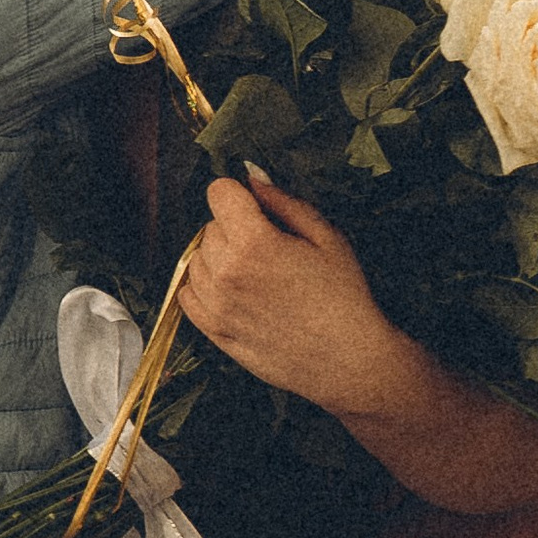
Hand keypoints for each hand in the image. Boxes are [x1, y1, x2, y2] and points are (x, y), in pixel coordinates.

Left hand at [179, 172, 408, 411]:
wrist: (349, 360)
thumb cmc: (345, 297)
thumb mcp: (326, 237)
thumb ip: (283, 202)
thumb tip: (251, 178)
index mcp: (254, 242)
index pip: (218, 193)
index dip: (238, 195)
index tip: (255, 207)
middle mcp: (226, 272)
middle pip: (209, 227)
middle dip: (234, 228)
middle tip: (268, 246)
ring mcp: (217, 305)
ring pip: (197, 260)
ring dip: (219, 258)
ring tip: (255, 272)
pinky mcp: (215, 332)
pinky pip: (188, 296)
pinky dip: (204, 287)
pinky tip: (232, 291)